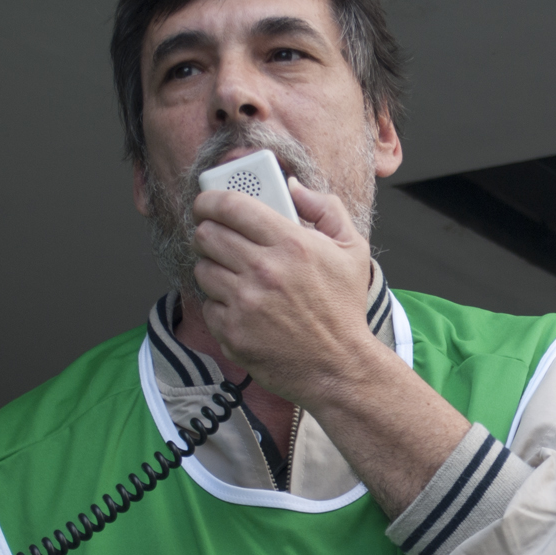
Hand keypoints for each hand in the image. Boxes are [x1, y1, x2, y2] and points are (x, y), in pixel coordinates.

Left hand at [191, 177, 375, 410]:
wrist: (340, 366)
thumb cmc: (344, 309)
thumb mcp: (353, 250)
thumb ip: (326, 209)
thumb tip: (293, 187)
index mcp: (292, 243)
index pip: (231, 205)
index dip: (210, 198)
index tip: (208, 202)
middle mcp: (265, 270)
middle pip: (207, 234)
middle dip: (208, 232)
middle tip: (219, 239)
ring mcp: (245, 302)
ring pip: (202, 268)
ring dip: (214, 269)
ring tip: (236, 277)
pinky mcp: (232, 331)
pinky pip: (208, 304)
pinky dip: (221, 304)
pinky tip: (244, 308)